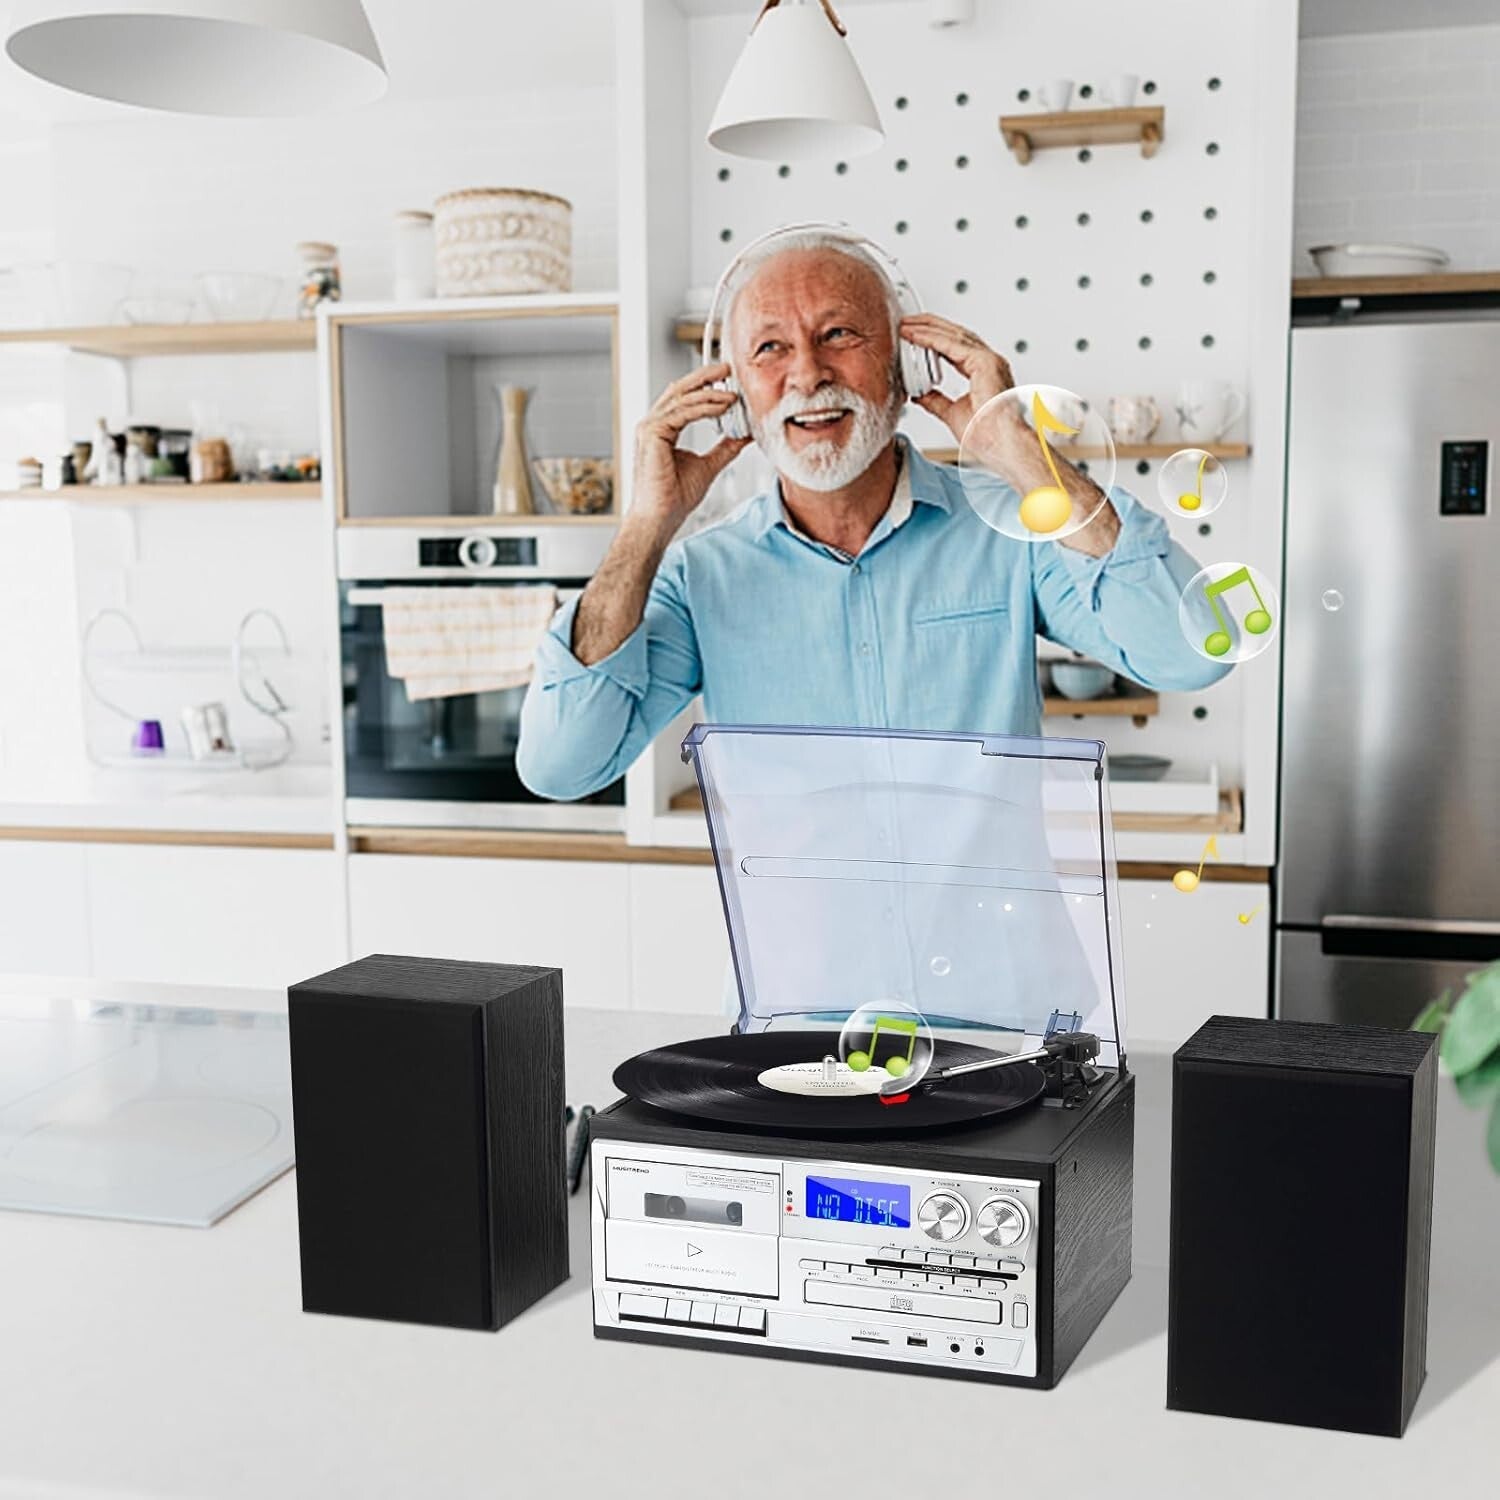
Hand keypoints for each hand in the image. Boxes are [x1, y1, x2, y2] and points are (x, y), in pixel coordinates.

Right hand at [631, 363, 749, 531]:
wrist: (661, 518)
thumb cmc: (675, 498)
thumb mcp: (708, 466)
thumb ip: (724, 448)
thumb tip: (744, 435)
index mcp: (661, 430)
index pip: (683, 399)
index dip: (704, 387)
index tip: (728, 382)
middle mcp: (652, 425)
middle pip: (680, 390)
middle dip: (705, 377)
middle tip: (729, 369)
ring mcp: (649, 427)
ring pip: (682, 399)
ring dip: (710, 393)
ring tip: (733, 392)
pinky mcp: (651, 433)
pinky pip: (683, 412)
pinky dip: (704, 407)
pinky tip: (724, 406)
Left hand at [903, 313, 1119, 555]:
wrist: (1005, 446)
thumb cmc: (990, 436)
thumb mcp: (952, 415)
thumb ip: (936, 402)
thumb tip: (919, 394)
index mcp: (985, 373)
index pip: (956, 348)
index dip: (934, 340)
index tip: (913, 337)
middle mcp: (990, 362)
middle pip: (955, 336)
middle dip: (930, 327)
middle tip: (906, 323)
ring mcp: (990, 361)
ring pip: (953, 336)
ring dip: (927, 328)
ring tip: (906, 325)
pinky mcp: (985, 364)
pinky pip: (952, 346)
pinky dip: (932, 339)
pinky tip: (915, 335)